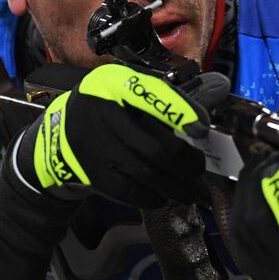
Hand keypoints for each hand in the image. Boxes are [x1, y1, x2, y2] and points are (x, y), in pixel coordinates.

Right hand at [13, 65, 222, 207]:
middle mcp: (100, 112)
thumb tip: (219, 89)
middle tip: (198, 170)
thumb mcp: (126, 89)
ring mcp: (94, 146)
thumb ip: (165, 94)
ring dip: (175, 186)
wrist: (60, 134)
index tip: (201, 127)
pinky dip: (152, 196)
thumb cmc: (107, 108)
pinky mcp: (92, 173)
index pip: (150, 93)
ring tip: (191, 190)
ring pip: (146, 173)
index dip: (178, 111)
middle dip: (185, 163)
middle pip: (155, 145)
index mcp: (113, 83)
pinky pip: (130, 191)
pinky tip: (163, 195)